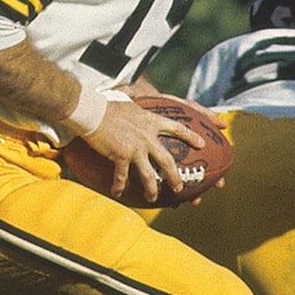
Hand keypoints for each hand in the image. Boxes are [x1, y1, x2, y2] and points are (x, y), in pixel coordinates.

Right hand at [82, 98, 208, 203]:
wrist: (92, 112)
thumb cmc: (106, 106)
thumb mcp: (128, 102)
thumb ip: (136, 106)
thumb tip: (134, 96)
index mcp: (151, 121)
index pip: (177, 129)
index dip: (191, 137)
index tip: (202, 144)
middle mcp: (147, 137)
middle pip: (167, 161)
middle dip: (175, 177)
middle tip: (179, 188)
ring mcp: (135, 147)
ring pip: (149, 174)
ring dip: (152, 188)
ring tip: (153, 197)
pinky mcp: (121, 155)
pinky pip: (122, 176)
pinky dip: (120, 186)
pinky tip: (118, 192)